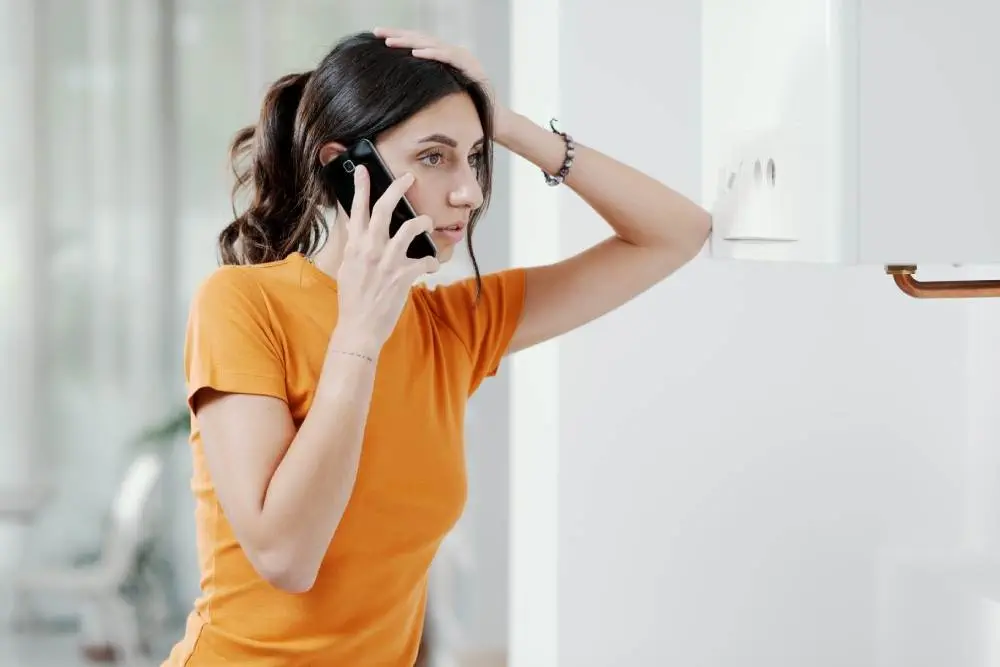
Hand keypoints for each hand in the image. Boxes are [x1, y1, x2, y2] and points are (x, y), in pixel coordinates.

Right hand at [333, 165, 439, 355]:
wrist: (359, 328)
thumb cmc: (353, 301)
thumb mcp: (346, 268)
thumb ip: (354, 247)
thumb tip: (357, 230)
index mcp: (355, 247)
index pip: (356, 210)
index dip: (360, 187)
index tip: (364, 170)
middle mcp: (370, 250)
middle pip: (385, 209)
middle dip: (397, 189)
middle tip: (409, 178)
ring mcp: (388, 262)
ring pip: (410, 228)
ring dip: (423, 222)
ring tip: (428, 222)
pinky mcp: (403, 276)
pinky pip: (425, 260)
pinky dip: (431, 261)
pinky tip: (431, 264)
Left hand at [374, 27, 511, 133]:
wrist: (495, 123)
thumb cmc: (468, 113)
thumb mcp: (443, 97)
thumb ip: (429, 87)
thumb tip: (403, 88)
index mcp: (447, 58)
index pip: (419, 44)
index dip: (400, 39)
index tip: (378, 37)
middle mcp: (455, 53)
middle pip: (422, 39)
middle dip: (399, 34)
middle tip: (377, 31)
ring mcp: (464, 58)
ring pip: (432, 44)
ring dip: (410, 42)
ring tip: (390, 42)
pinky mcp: (470, 66)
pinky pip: (448, 57)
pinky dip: (432, 54)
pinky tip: (416, 53)